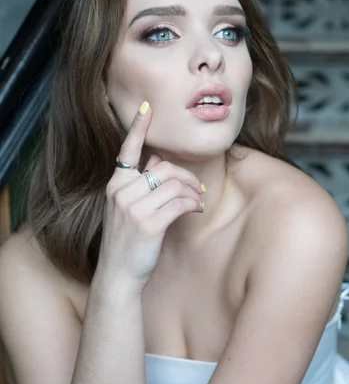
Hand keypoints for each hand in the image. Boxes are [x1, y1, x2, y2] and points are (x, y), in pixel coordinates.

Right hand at [96, 101, 204, 290]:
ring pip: (174, 184)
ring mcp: (133, 208)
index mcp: (115, 186)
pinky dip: (193, 204)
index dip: (138, 129)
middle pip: (163, 167)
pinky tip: (196, 209)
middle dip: (186, 176)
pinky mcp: (148, 224)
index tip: (147, 108)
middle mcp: (121, 193)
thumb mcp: (127, 209)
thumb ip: (140, 184)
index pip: (127, 151)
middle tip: (196, 188)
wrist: (119, 276)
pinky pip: (180, 202)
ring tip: (197, 201)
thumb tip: (156, 160)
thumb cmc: (127, 241)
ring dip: (192, 191)